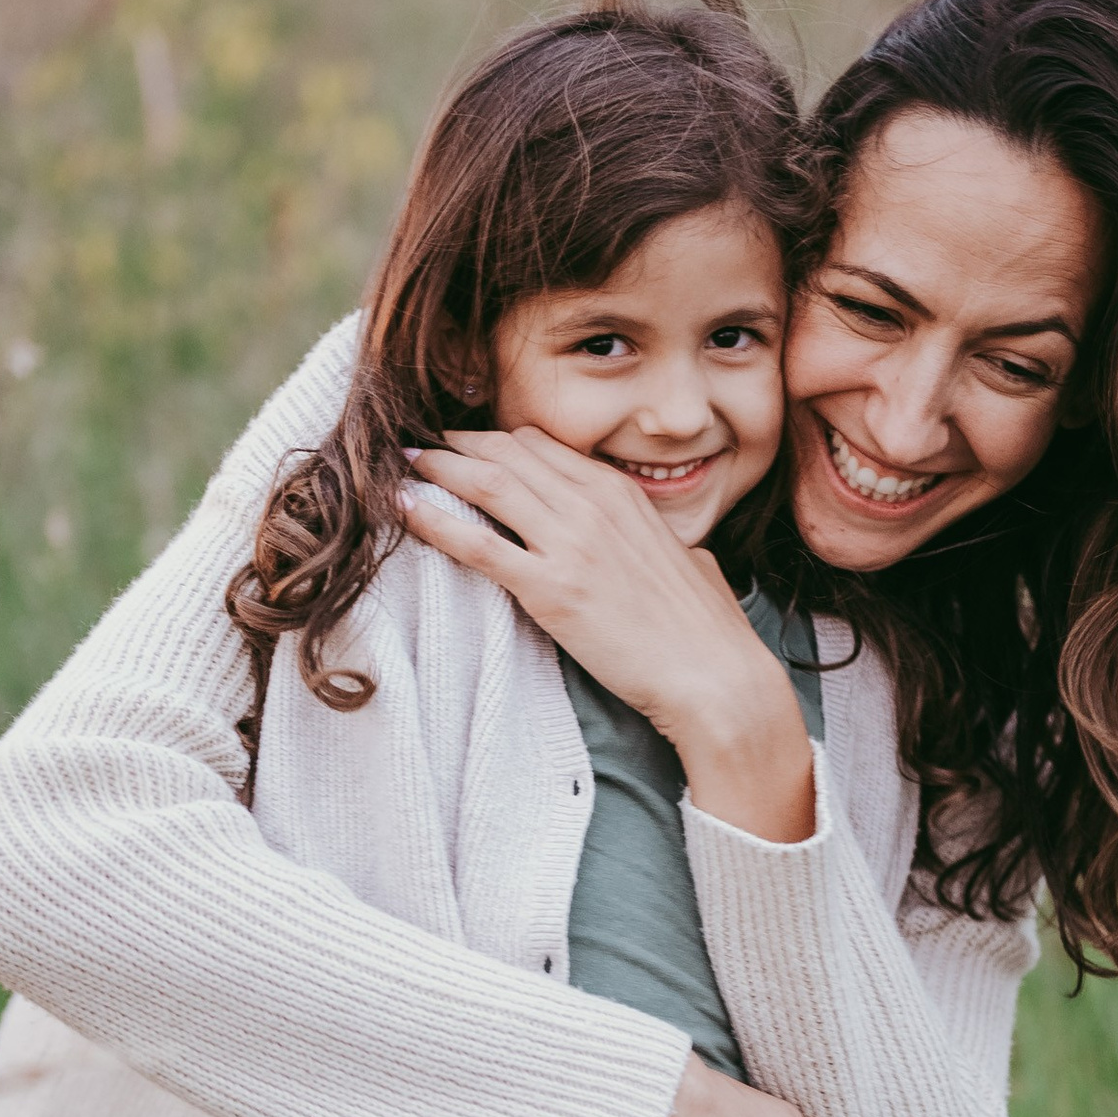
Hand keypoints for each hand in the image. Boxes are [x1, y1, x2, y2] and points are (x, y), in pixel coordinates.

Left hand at [400, 430, 813, 841]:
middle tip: (420, 447)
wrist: (714, 676)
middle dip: (456, 444)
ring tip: (403, 464)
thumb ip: (657, 540)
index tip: (462, 444)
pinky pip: (478, 543)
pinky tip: (404, 508)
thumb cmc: (707, 629)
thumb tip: (661, 544)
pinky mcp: (550, 589)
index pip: (540, 445)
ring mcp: (570, 544)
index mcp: (621, 493)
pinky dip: (435, 521)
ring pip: (487, 483)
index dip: (493, 440)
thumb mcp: (686, 559)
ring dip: (437, 468)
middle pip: (506, 453)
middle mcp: (592, 505)